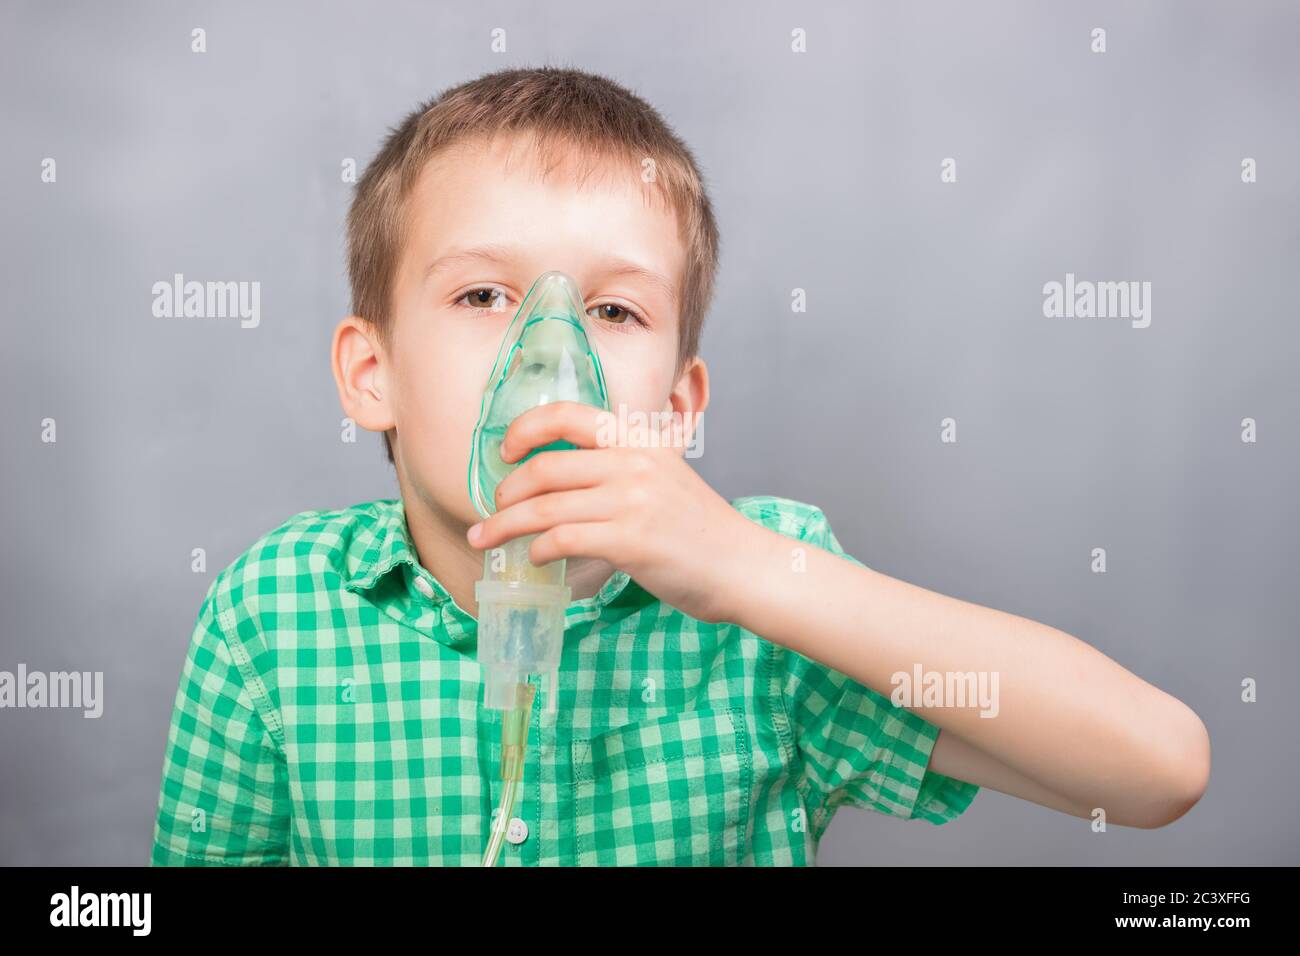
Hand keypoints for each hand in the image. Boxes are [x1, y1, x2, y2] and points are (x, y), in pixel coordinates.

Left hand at [466, 401, 755, 623]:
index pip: (569, 415)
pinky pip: (564, 539)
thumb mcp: (666, 476)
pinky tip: (535, 557)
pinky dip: (539, 549)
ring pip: (545, 507)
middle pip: (545, 467)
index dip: (525, 428)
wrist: (742, 565)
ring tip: (485, 538)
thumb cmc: (700, 529)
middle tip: (493, 508)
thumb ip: (624, 467)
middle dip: (506, 492)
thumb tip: (565, 479)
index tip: (505, 450)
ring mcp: (632, 502)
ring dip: (505, 525)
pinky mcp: (630, 541)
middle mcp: (633, 463)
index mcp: (639, 440)